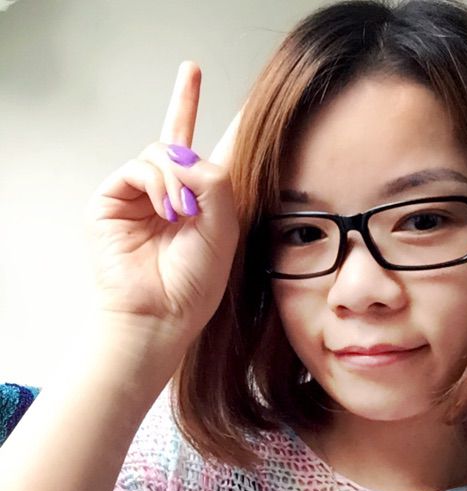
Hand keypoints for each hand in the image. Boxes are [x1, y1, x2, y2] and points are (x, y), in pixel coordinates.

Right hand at [86, 61, 239, 346]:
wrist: (161, 313)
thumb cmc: (195, 281)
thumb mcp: (224, 229)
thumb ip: (215, 181)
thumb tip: (179, 154)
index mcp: (199, 200)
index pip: (199, 146)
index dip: (193, 109)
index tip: (191, 71)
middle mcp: (169, 192)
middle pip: (176, 136)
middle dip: (187, 128)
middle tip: (195, 195)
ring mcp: (138, 195)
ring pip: (161, 149)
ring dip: (177, 179)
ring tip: (180, 214)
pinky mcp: (112, 198)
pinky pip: (140, 167)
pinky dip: (158, 184)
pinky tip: (166, 210)